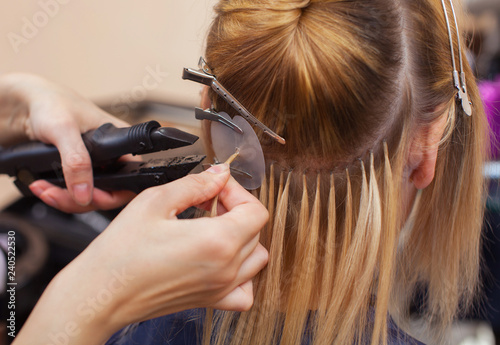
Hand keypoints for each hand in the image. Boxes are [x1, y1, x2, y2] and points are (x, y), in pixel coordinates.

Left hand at [0, 73, 134, 210]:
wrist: (26, 103)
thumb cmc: (52, 103)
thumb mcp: (64, 130)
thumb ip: (77, 161)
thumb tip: (84, 193)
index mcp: (121, 144)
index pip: (130, 181)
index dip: (111, 195)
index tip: (87, 197)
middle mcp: (112, 157)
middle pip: (108, 194)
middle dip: (79, 200)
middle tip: (55, 195)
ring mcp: (96, 166)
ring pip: (90, 197)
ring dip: (65, 199)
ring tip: (44, 189)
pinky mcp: (79, 172)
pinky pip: (76, 193)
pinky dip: (58, 195)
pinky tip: (44, 186)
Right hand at [14, 165, 268, 344]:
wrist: (102, 293)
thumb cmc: (121, 252)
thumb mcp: (155, 202)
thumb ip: (195, 185)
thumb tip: (219, 175)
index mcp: (217, 241)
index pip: (255, 210)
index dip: (238, 191)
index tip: (216, 187)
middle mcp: (225, 268)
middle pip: (255, 230)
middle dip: (235, 208)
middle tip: (207, 202)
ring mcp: (220, 288)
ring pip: (255, 257)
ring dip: (243, 237)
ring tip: (215, 227)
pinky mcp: (210, 301)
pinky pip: (245, 291)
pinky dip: (243, 274)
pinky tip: (221, 260)